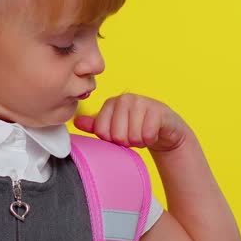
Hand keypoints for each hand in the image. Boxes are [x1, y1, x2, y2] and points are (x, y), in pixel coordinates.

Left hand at [72, 92, 190, 151]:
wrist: (164, 128)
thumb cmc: (136, 127)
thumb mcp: (114, 128)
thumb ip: (96, 125)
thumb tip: (76, 122)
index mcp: (110, 103)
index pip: (101, 131)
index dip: (111, 140)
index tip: (120, 134)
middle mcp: (125, 99)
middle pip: (116, 135)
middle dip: (126, 142)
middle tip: (134, 134)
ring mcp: (142, 102)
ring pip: (132, 136)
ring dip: (139, 141)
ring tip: (143, 133)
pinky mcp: (158, 110)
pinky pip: (147, 134)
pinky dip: (150, 140)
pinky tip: (153, 133)